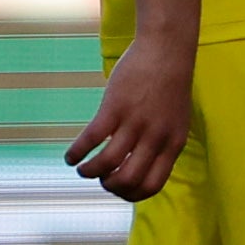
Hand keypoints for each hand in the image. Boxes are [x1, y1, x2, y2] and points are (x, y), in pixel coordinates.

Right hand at [65, 33, 193, 201]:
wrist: (167, 50)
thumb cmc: (169, 85)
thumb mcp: (175, 121)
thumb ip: (162, 143)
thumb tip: (139, 164)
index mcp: (172, 145)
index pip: (151, 185)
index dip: (131, 195)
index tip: (118, 189)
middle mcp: (155, 138)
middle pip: (127, 180)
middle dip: (109, 186)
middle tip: (100, 178)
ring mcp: (135, 123)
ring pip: (107, 163)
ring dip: (89, 172)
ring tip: (82, 169)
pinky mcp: (115, 107)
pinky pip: (91, 139)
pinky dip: (77, 152)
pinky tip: (69, 156)